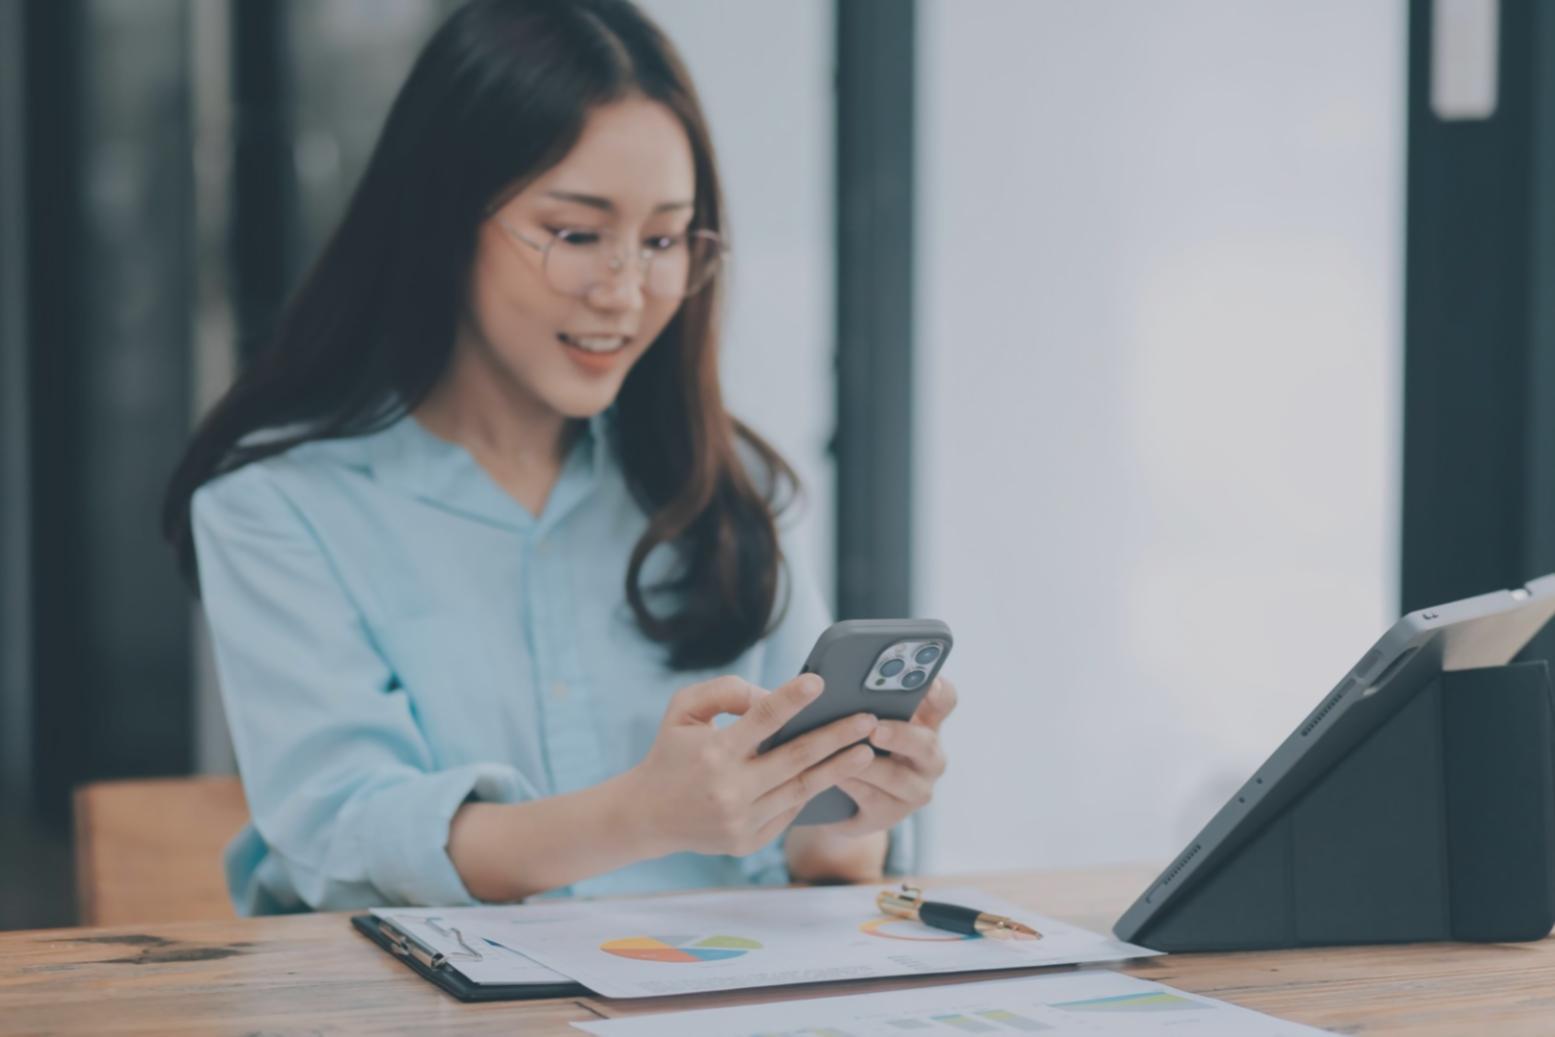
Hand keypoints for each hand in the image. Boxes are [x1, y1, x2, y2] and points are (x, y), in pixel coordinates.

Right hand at [625, 673, 878, 857]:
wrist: (646, 815)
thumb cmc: (670, 753)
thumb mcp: (683, 710)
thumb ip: (724, 692)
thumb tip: (771, 696)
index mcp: (714, 752)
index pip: (761, 719)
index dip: (792, 699)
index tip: (820, 683)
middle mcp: (730, 789)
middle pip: (796, 758)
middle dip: (837, 737)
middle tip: (868, 720)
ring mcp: (742, 820)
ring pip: (801, 790)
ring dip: (838, 769)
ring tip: (866, 751)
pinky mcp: (748, 842)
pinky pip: (788, 812)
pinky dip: (810, 793)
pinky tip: (833, 776)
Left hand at [825, 675, 957, 837]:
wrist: (839, 800)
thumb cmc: (852, 743)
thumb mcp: (864, 720)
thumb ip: (865, 701)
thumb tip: (842, 678)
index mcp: (926, 722)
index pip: (945, 701)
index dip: (939, 692)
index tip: (929, 682)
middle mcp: (929, 757)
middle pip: (926, 744)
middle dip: (899, 735)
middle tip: (874, 729)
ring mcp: (915, 789)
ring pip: (897, 777)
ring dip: (868, 765)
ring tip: (843, 753)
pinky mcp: (892, 815)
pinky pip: (873, 799)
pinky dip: (853, 784)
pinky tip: (835, 776)